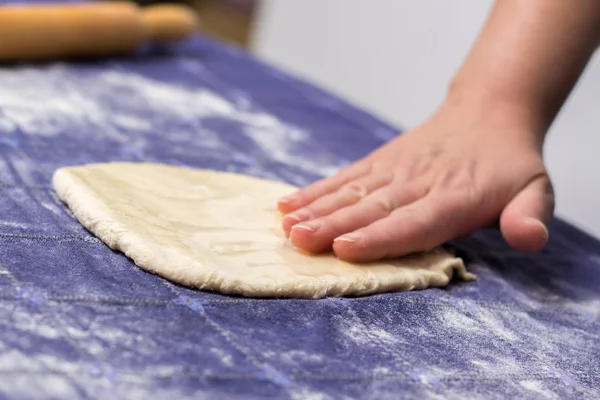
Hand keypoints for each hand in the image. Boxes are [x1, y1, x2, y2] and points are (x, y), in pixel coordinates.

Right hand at [277, 101, 554, 261]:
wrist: (487, 113)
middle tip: (299, 241)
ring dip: (316, 209)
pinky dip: (315, 190)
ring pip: (351, 191)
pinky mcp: (378, 161)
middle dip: (332, 225)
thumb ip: (530, 215)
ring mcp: (394, 169)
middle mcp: (418, 183)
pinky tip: (287, 203)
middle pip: (371, 207)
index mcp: (455, 197)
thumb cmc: (508, 165)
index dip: (379, 237)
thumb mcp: (535, 190)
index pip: (414, 221)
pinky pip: (344, 176)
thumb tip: (529, 239)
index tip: (344, 248)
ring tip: (287, 226)